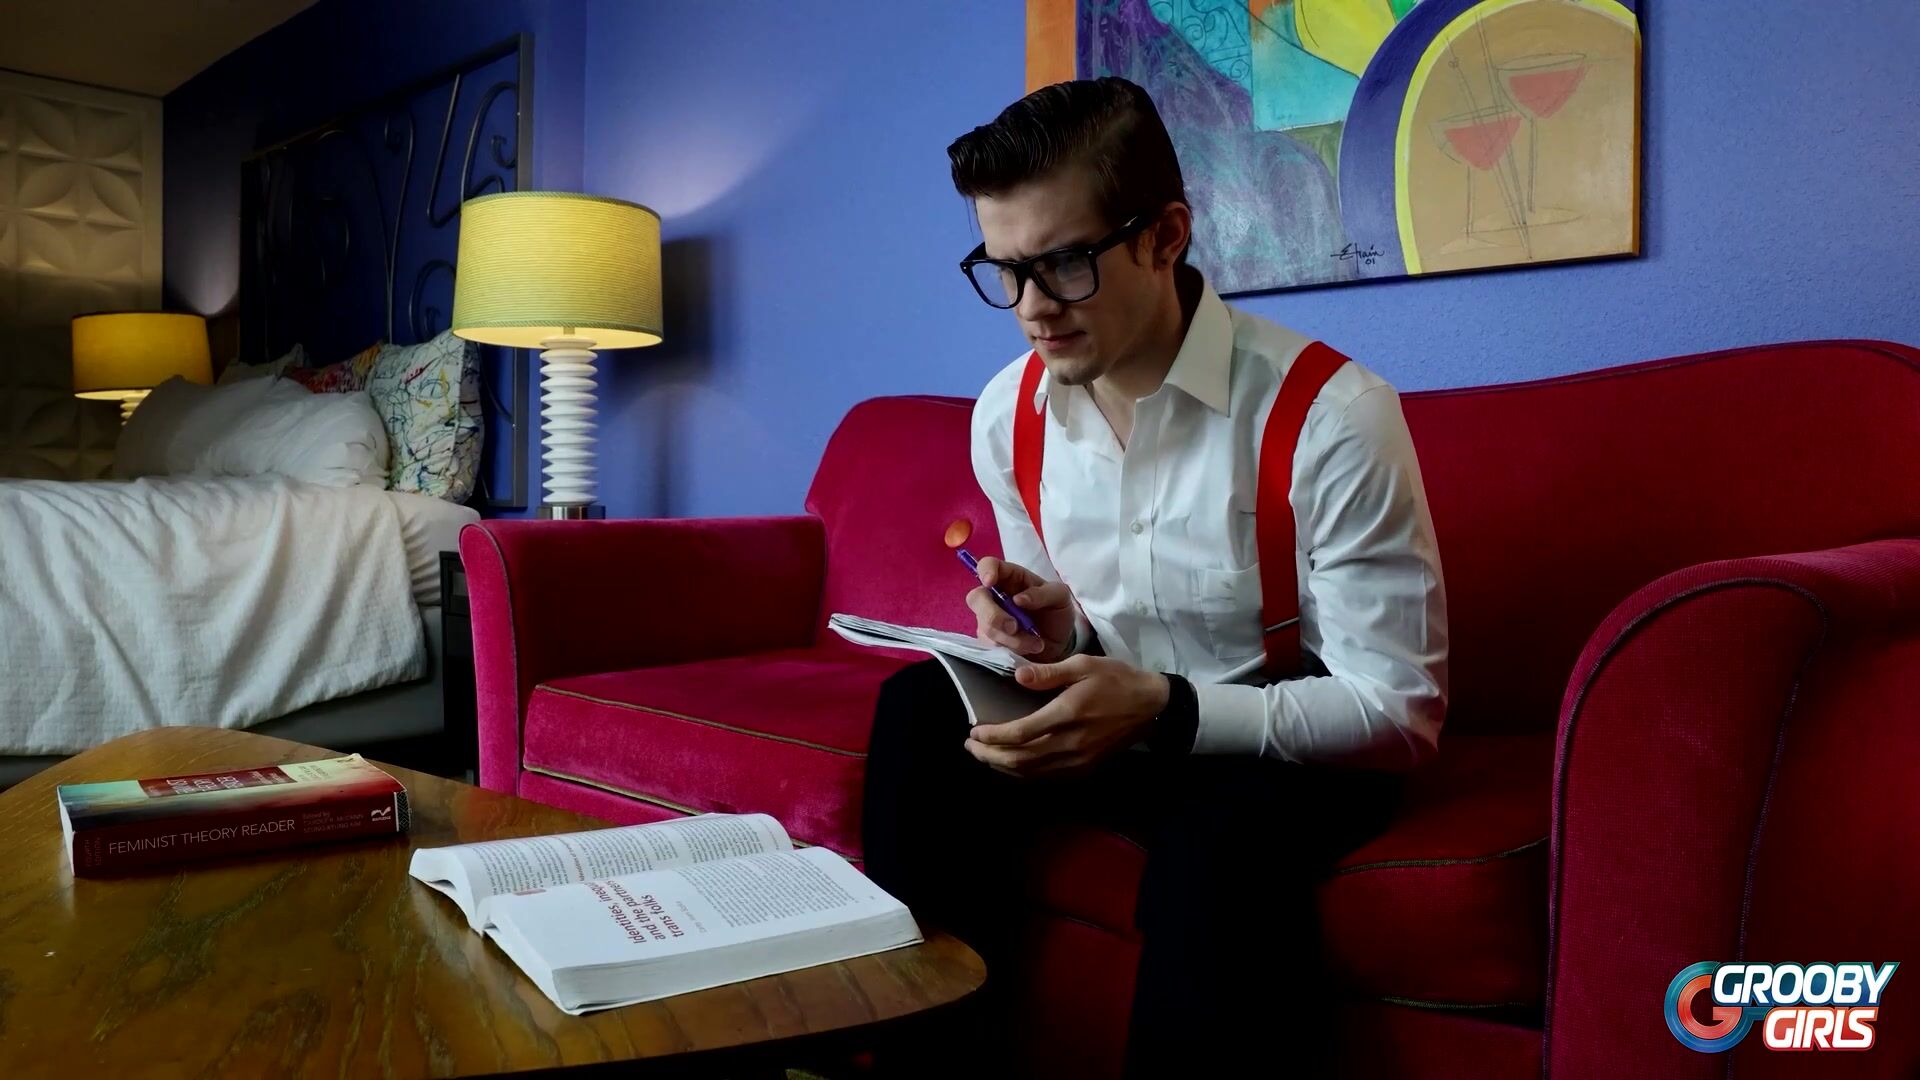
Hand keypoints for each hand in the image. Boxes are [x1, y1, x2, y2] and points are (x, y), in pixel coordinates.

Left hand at [965, 655, 1170, 776]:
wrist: (1153, 707)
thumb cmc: (1117, 680)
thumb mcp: (1085, 665)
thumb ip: (1049, 673)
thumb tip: (1017, 676)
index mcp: (1067, 715)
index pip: (1019, 733)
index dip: (992, 736)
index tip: (974, 730)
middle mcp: (1070, 744)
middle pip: (1019, 759)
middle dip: (989, 755)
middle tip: (971, 745)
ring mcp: (1078, 761)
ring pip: (1031, 773)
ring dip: (1002, 767)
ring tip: (984, 755)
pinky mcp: (1084, 769)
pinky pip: (1046, 777)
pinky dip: (1024, 774)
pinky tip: (1012, 764)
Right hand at [967, 556, 1078, 661]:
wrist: (1058, 644)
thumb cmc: (1056, 612)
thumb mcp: (1060, 597)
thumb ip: (1043, 594)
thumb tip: (1018, 599)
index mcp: (1010, 577)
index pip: (988, 565)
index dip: (985, 571)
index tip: (990, 583)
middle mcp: (995, 596)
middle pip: (976, 598)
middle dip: (993, 615)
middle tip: (1014, 627)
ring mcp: (989, 618)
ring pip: (985, 626)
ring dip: (1011, 638)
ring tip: (1035, 642)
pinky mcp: (990, 639)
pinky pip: (989, 645)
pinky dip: (1010, 648)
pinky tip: (1028, 648)